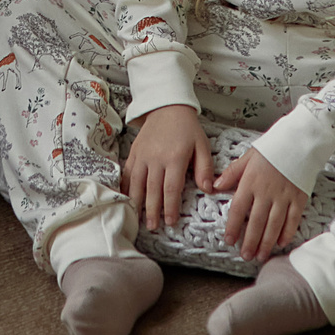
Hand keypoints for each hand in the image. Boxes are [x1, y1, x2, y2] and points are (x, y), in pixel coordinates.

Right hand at [122, 104, 211, 231]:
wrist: (166, 106)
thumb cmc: (187, 128)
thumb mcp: (202, 145)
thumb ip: (205, 168)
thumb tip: (208, 190)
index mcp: (174, 158)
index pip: (171, 188)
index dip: (170, 207)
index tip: (170, 222)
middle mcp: (156, 158)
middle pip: (152, 189)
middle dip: (152, 210)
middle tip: (153, 227)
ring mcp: (142, 156)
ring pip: (137, 183)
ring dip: (137, 202)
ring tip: (137, 218)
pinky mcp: (134, 153)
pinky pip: (128, 173)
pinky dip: (126, 187)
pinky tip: (126, 199)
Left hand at [215, 146, 307, 263]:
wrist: (298, 142)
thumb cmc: (271, 150)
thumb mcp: (247, 158)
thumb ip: (231, 174)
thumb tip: (214, 186)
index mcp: (251, 182)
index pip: (238, 209)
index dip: (233, 226)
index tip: (229, 240)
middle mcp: (266, 192)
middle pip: (256, 222)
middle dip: (250, 241)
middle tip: (245, 256)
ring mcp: (284, 197)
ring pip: (274, 225)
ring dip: (266, 242)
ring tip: (260, 255)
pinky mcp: (299, 199)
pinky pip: (292, 220)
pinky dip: (287, 233)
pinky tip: (280, 243)